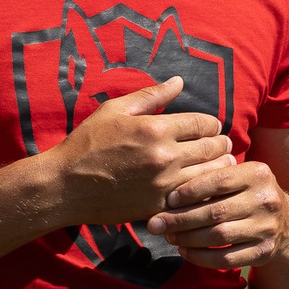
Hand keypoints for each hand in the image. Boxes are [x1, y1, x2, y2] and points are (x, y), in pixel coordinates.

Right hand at [43, 77, 231, 227]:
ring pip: (209, 175)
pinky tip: (202, 187)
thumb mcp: (115, 110)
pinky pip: (194, 199)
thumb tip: (179, 82)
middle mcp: (164, 156)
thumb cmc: (87, 143)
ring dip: (217, 168)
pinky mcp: (159, 207)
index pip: (203, 123)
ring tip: (219, 164)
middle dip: (220, 144)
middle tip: (223, 144)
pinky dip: (202, 192)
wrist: (65, 186)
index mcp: (155, 128)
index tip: (212, 126)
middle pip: (212, 148)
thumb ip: (151, 96)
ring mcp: (163, 185)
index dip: (212, 123)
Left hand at [147, 159, 288, 269]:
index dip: (190, 190)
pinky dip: (201, 257)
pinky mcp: (264, 252)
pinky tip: (185, 251)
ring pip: (219, 236)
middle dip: (180, 219)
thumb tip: (168, 190)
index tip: (168, 198)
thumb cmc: (248, 194)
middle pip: (215, 211)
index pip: (219, 180)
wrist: (285, 223)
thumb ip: (213, 175)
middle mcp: (266, 200)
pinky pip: (226, 258)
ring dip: (188, 239)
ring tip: (168, 236)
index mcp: (258, 174)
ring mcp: (267, 228)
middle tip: (155, 224)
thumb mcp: (240, 176)